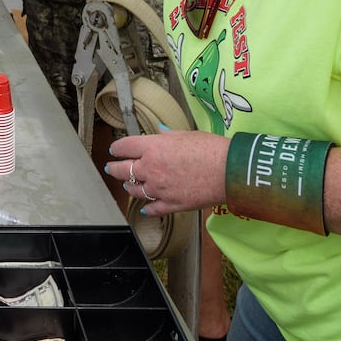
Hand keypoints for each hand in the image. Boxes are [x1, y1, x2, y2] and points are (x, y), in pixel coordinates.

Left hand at [104, 128, 228, 216]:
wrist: (229, 171)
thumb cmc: (211, 149)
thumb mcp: (186, 134)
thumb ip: (167, 135)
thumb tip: (159, 132)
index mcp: (152, 147)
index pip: (123, 147)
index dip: (117, 148)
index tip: (115, 150)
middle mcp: (151, 168)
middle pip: (122, 170)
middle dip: (114, 168)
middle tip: (112, 168)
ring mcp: (160, 188)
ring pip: (134, 190)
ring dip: (129, 187)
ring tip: (128, 185)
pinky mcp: (172, 204)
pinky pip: (152, 208)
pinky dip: (147, 208)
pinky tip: (145, 208)